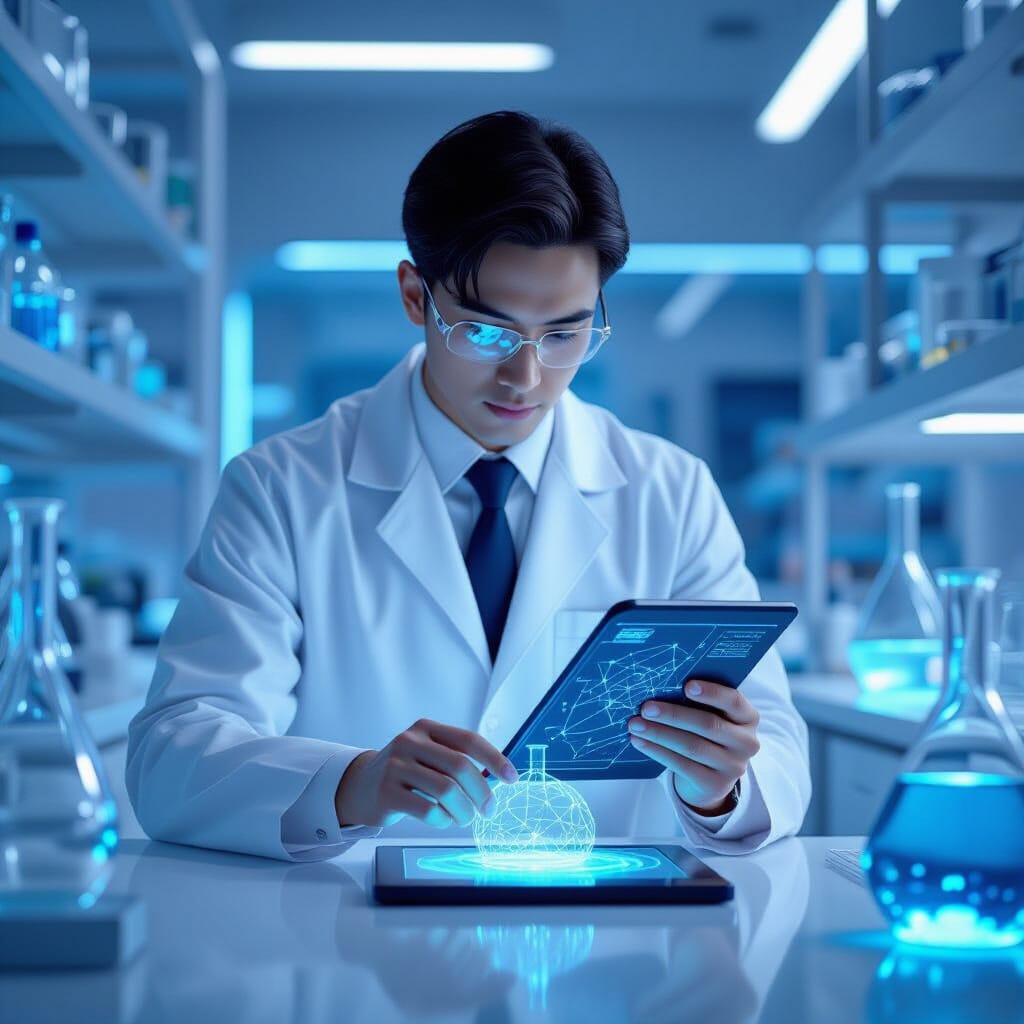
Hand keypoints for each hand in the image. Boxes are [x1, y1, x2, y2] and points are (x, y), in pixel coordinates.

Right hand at [334, 718, 518, 828]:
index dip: (494, 758)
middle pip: (460, 766)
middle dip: (482, 792)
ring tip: (465, 818)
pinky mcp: (387, 793)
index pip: (468, 740)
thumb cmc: (405, 772)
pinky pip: (428, 810)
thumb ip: (456, 758)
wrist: (360, 786)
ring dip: (464, 810)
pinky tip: (443, 820)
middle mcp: (409, 742)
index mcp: (426, 729)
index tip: (512, 777)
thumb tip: (498, 775)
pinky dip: (443, 820)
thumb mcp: (427, 754)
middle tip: (489, 810)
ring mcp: (395, 766)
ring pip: (446, 791)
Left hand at [627, 679, 759, 814]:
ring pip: (692, 746)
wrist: (711, 778)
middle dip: (673, 715)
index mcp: (748, 718)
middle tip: (645, 708)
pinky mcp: (716, 785)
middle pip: (708, 725)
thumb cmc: (706, 734)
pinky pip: (682, 765)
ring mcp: (733, 766)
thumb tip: (662, 684)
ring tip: (635, 725)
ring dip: (659, 734)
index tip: (687, 686)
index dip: (712, 693)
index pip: (733, 701)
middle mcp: (747, 742)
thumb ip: (698, 702)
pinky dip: (657, 751)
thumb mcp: (712, 716)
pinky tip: (639, 742)